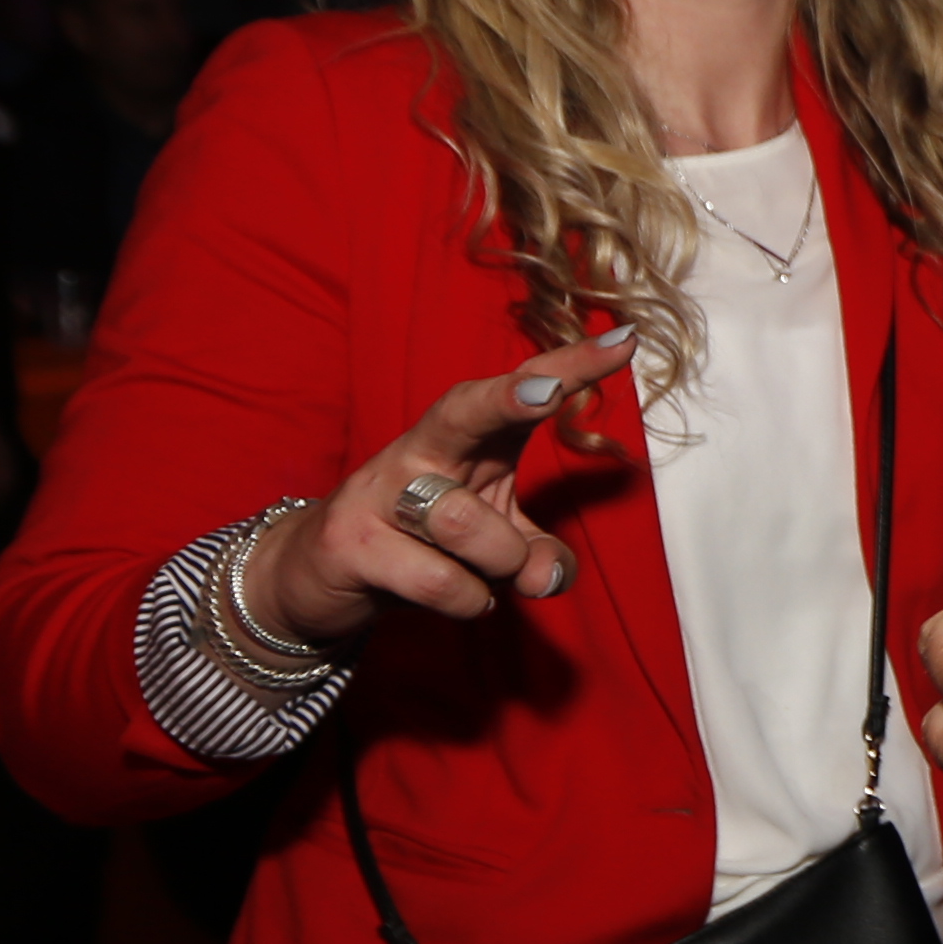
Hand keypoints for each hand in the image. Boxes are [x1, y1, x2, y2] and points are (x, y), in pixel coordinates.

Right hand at [241, 326, 626, 641]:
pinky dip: (469, 601)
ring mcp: (380, 494)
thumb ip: (537, 553)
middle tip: (549, 393)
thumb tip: (547, 578)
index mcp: (463, 436)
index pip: (520, 388)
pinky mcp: (352, 545)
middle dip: (511, 399)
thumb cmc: (421, 543)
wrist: (317, 575)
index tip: (624, 342)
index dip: (570, 365)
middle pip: (464, 410)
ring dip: (501, 561)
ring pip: (468, 523)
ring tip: (488, 573)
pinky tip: (458, 595)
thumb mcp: (495, 542)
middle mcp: (420, 450)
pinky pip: (440, 581)